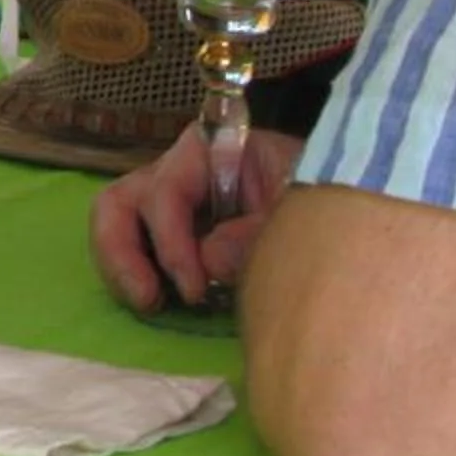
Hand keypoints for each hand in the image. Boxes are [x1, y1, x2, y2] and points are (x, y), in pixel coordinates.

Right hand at [90, 127, 302, 311]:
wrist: (340, 214)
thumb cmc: (320, 198)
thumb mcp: (300, 209)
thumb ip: (259, 233)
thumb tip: (210, 260)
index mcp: (209, 150)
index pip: (167, 191)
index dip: (171, 243)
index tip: (195, 291)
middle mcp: (179, 171)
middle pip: (121, 201)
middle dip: (122, 252)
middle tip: (148, 300)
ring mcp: (172, 203)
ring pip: (115, 223)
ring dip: (121, 266)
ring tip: (150, 304)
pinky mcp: (174, 233)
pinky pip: (135, 248)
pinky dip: (137, 274)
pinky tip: (163, 301)